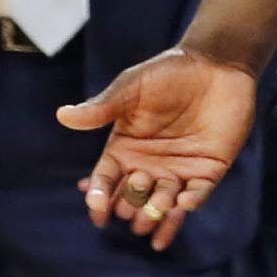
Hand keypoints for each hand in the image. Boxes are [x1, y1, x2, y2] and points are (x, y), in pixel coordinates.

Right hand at [56, 47, 260, 249]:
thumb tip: (62, 115)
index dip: (99, 196)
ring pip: (162, 203)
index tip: (97, 209)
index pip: (105, 180)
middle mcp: (148, 165)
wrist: (214, 65)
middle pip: (132, 198)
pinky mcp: (208, 171)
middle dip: (129, 204)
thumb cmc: (167, 73)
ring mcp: (178, 170)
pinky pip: (198, 195)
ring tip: (155, 208)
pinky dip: (191, 202)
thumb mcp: (131, 88)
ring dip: (156, 211)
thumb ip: (102, 107)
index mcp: (125, 149)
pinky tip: (184, 203)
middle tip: (131, 198)